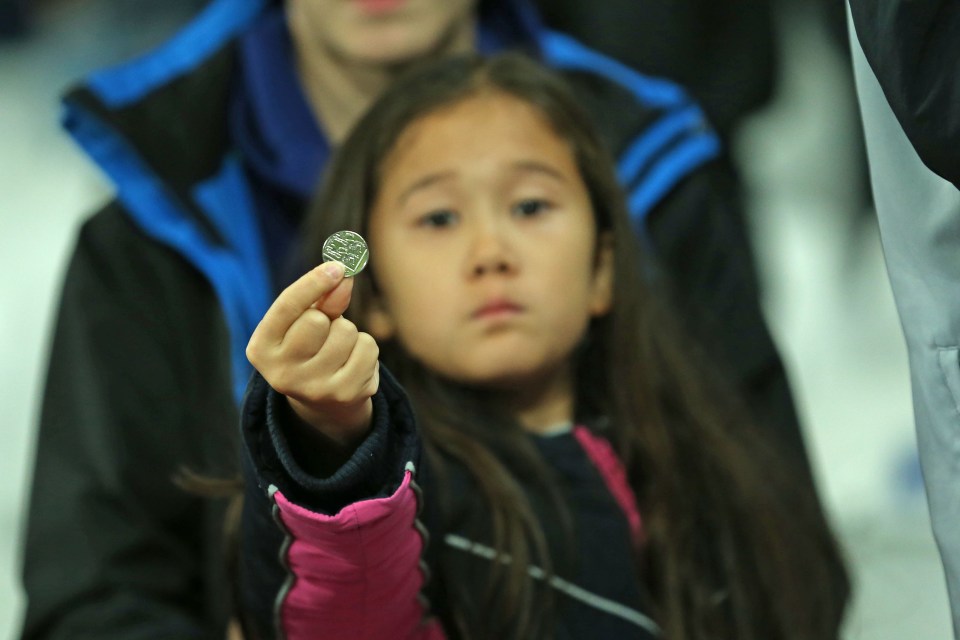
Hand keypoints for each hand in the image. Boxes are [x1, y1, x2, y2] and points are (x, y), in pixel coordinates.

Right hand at [246, 262, 379, 447]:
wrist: (323, 402)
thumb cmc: (310, 348)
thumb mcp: (305, 321)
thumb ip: (322, 299)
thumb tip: (344, 278)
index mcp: (261, 349)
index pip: (286, 307)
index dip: (312, 283)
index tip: (336, 266)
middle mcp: (282, 373)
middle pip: (317, 320)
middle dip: (328, 318)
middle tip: (326, 332)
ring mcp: (314, 388)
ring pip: (346, 332)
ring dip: (349, 333)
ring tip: (339, 350)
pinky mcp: (345, 394)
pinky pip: (367, 348)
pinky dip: (366, 348)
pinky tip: (353, 363)